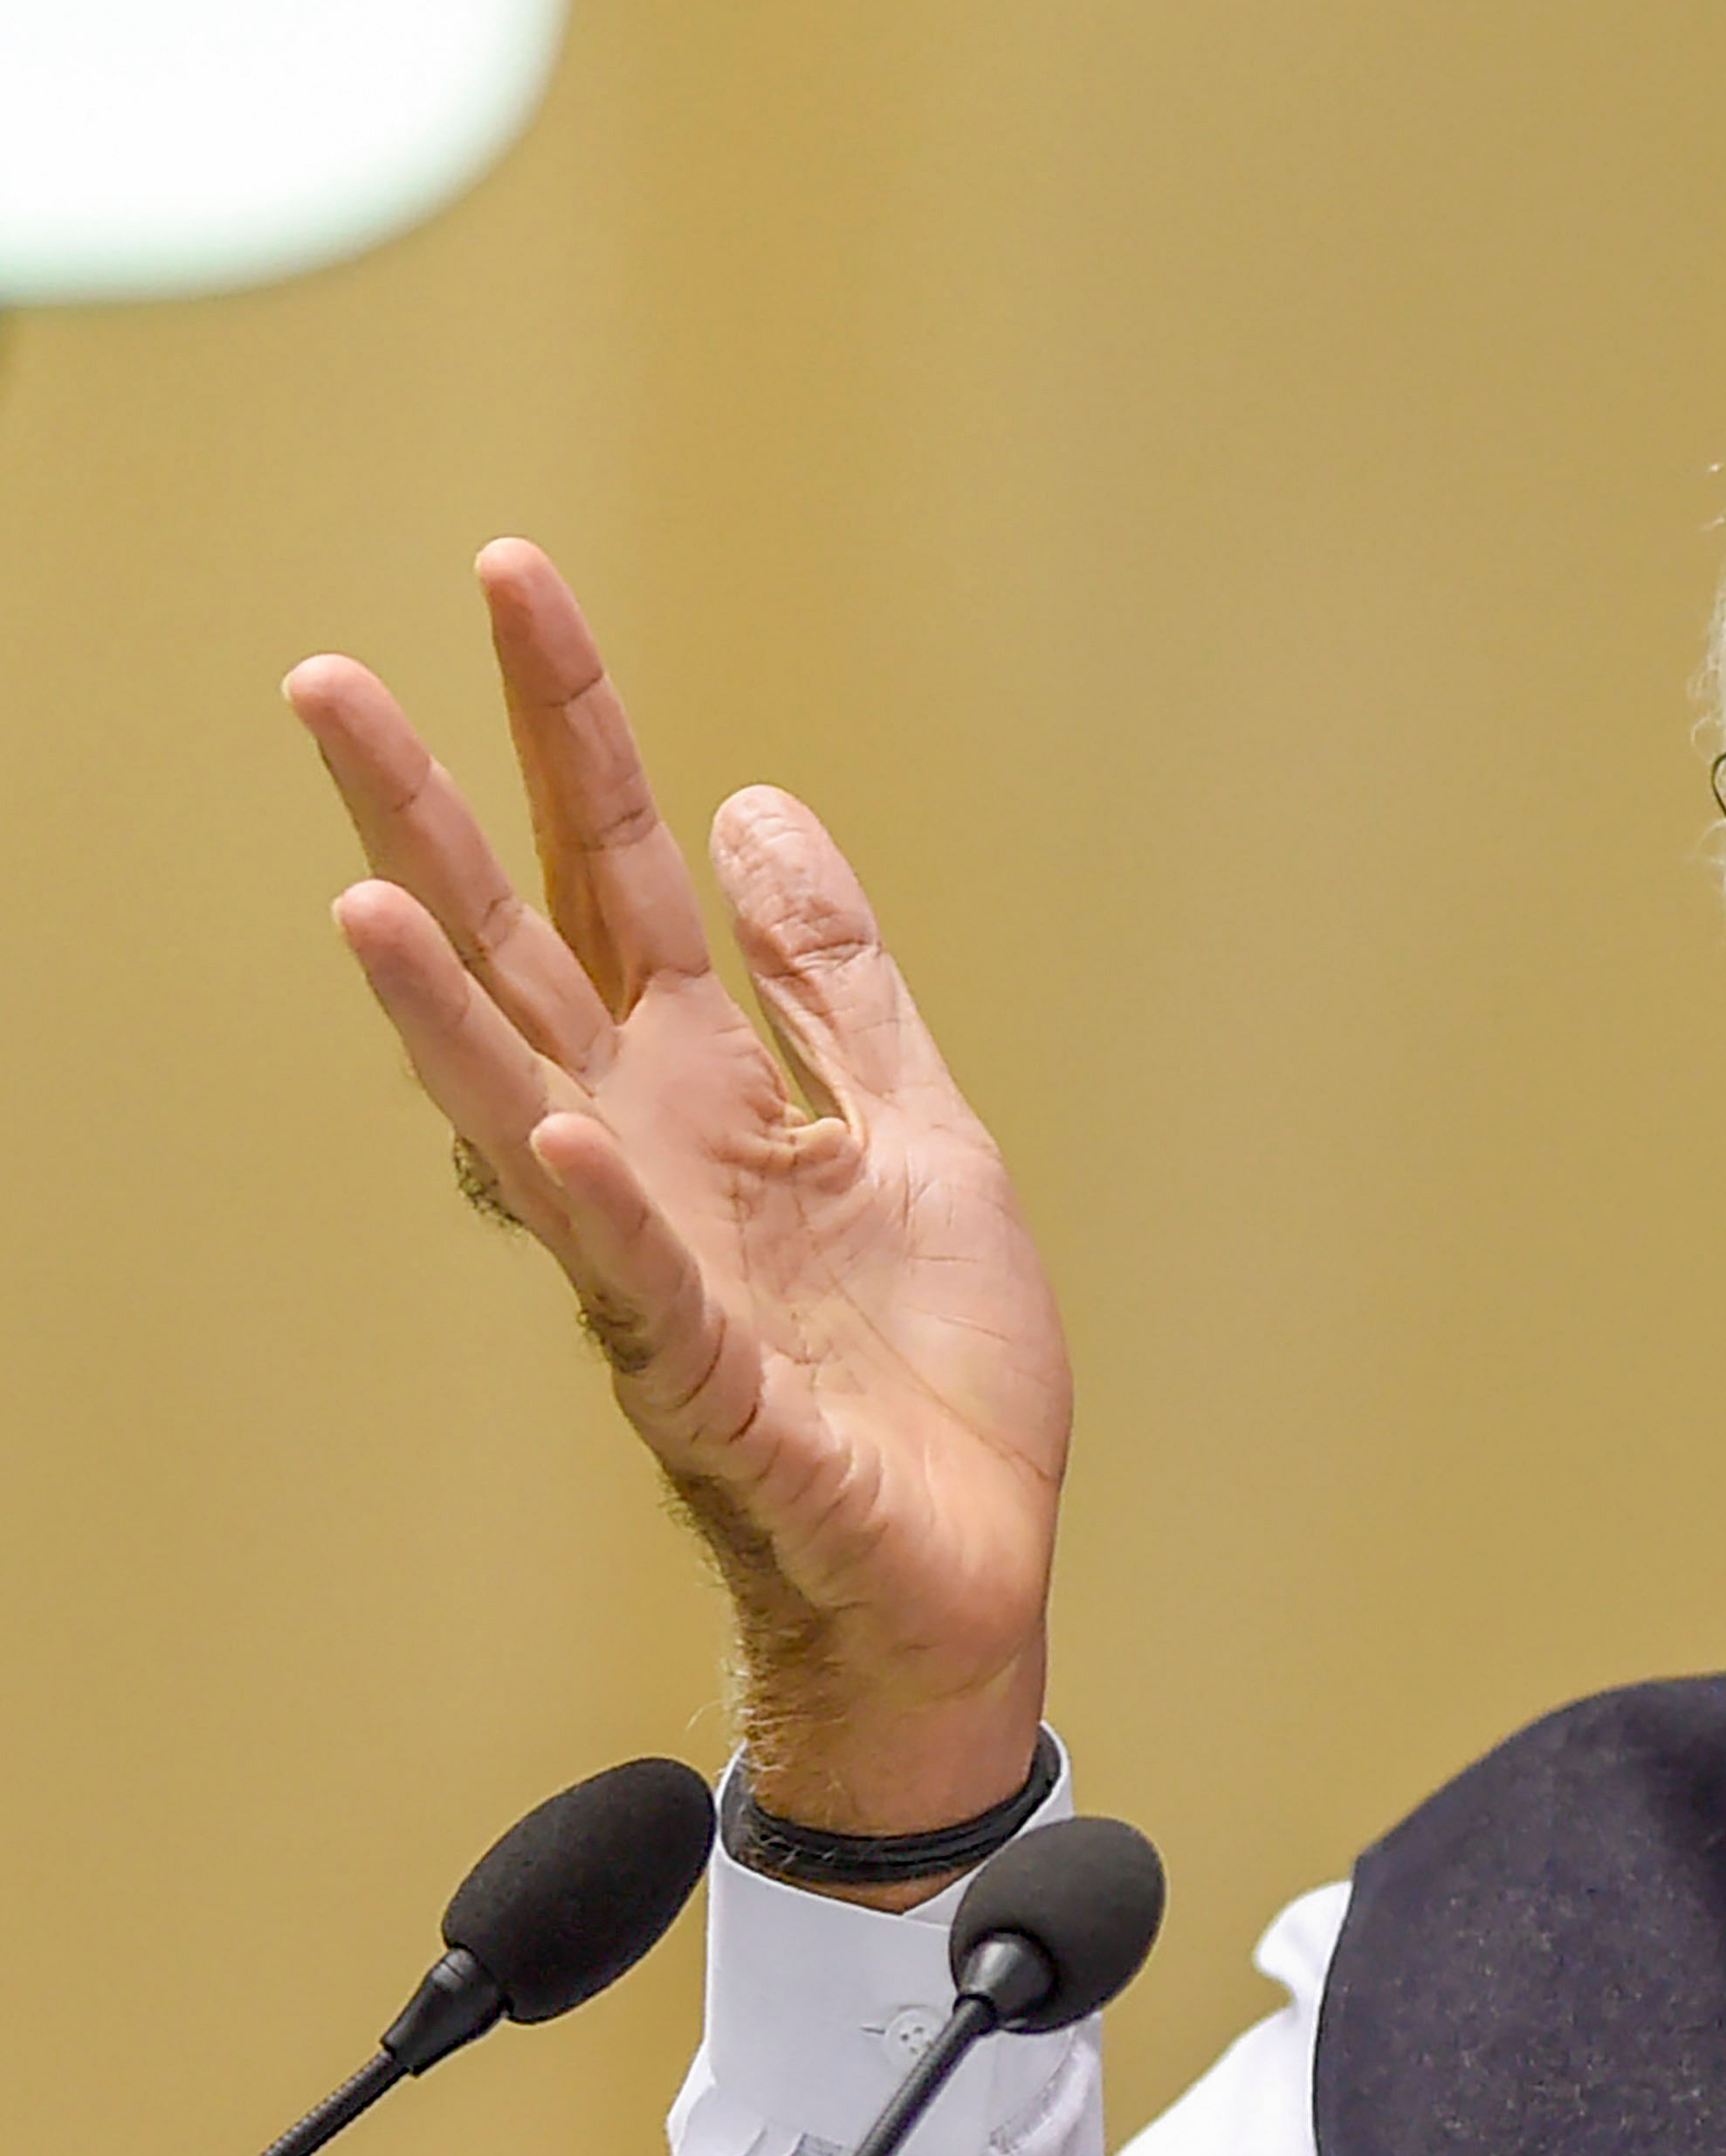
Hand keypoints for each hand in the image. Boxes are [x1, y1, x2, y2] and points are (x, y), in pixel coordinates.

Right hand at [289, 541, 1069, 1868]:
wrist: (969, 1575)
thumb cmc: (929, 1377)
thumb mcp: (919, 1132)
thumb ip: (837, 985)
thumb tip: (758, 812)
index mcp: (713, 1092)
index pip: (621, 875)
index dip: (574, 733)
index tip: (515, 580)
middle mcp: (652, 1162)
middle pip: (523, 963)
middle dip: (433, 824)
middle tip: (327, 681)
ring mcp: (663, 1274)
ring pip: (527, 1118)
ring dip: (447, 1010)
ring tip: (368, 897)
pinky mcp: (714, 1391)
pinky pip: (640, 1288)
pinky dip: (592, 1207)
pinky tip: (546, 1124)